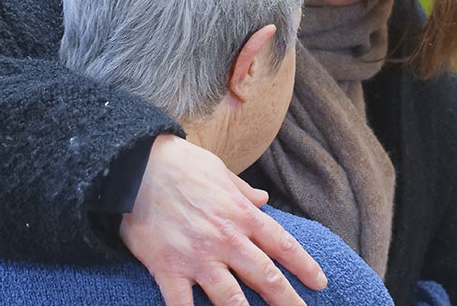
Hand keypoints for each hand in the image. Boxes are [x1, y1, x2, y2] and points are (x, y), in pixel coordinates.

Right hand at [120, 135, 326, 305]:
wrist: (137, 165)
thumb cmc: (180, 163)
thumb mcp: (220, 171)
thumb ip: (243, 190)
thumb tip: (263, 199)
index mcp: (241, 214)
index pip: (282, 245)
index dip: (304, 266)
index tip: (319, 282)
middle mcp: (225, 239)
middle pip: (265, 277)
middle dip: (287, 300)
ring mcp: (197, 257)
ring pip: (231, 299)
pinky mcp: (168, 269)